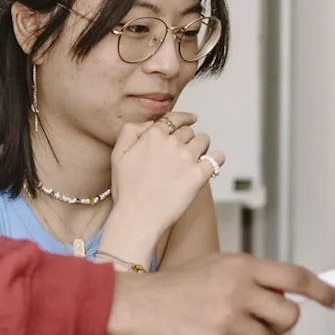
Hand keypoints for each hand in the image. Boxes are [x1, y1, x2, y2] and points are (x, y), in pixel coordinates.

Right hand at [104, 254, 334, 334]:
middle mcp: (238, 291)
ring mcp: (227, 321)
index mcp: (241, 266)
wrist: (135, 304)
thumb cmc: (175, 287)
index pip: (295, 276)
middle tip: (258, 325)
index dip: (323, 290)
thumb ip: (252, 277)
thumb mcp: (216, 267)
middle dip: (279, 326)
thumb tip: (290, 292)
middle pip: (289, 317)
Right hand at [107, 112, 223, 242]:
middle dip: (188, 138)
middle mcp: (171, 143)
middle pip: (189, 131)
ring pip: (204, 140)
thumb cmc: (127, 190)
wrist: (138, 216)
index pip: (173, 119)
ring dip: (202, 146)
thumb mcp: (118, 154)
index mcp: (152, 136)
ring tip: (197, 158)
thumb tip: (150, 124)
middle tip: (185, 151)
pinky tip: (211, 164)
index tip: (191, 118)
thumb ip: (130, 131)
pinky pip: (217, 158)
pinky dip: (216, 159)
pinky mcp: (199, 174)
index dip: (183, 118)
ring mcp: (187, 158)